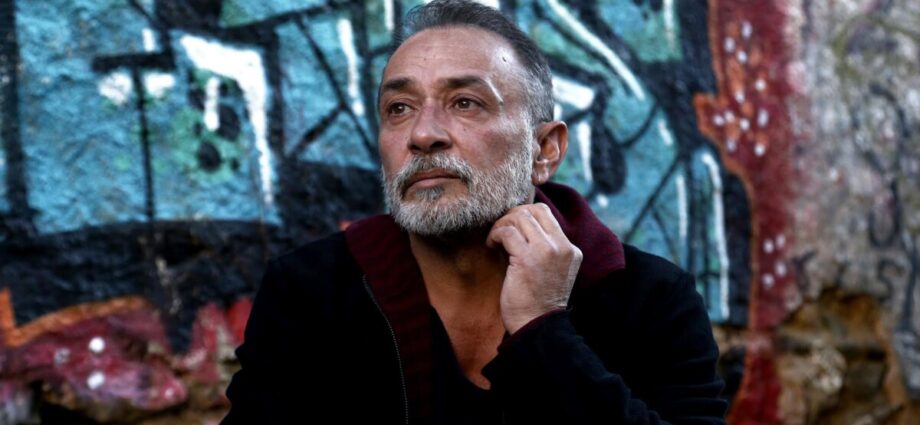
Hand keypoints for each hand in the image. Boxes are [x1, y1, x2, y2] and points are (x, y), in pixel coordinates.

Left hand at [486, 203, 582, 333]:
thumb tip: (517, 225)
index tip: (511, 228)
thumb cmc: (537, 301)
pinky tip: (491, 246)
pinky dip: (495, 235)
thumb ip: (543, 248)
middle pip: (533, 210)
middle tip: (500, 231)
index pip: (546, 214)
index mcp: (570, 249)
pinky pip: (507, 232)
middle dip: (511, 216)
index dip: (523, 215)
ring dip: (502, 225)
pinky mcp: (527, 259)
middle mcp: (562, 247)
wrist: (537, 326)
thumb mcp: (550, 270)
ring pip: (520, 217)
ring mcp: (546, 251)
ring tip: (495, 240)